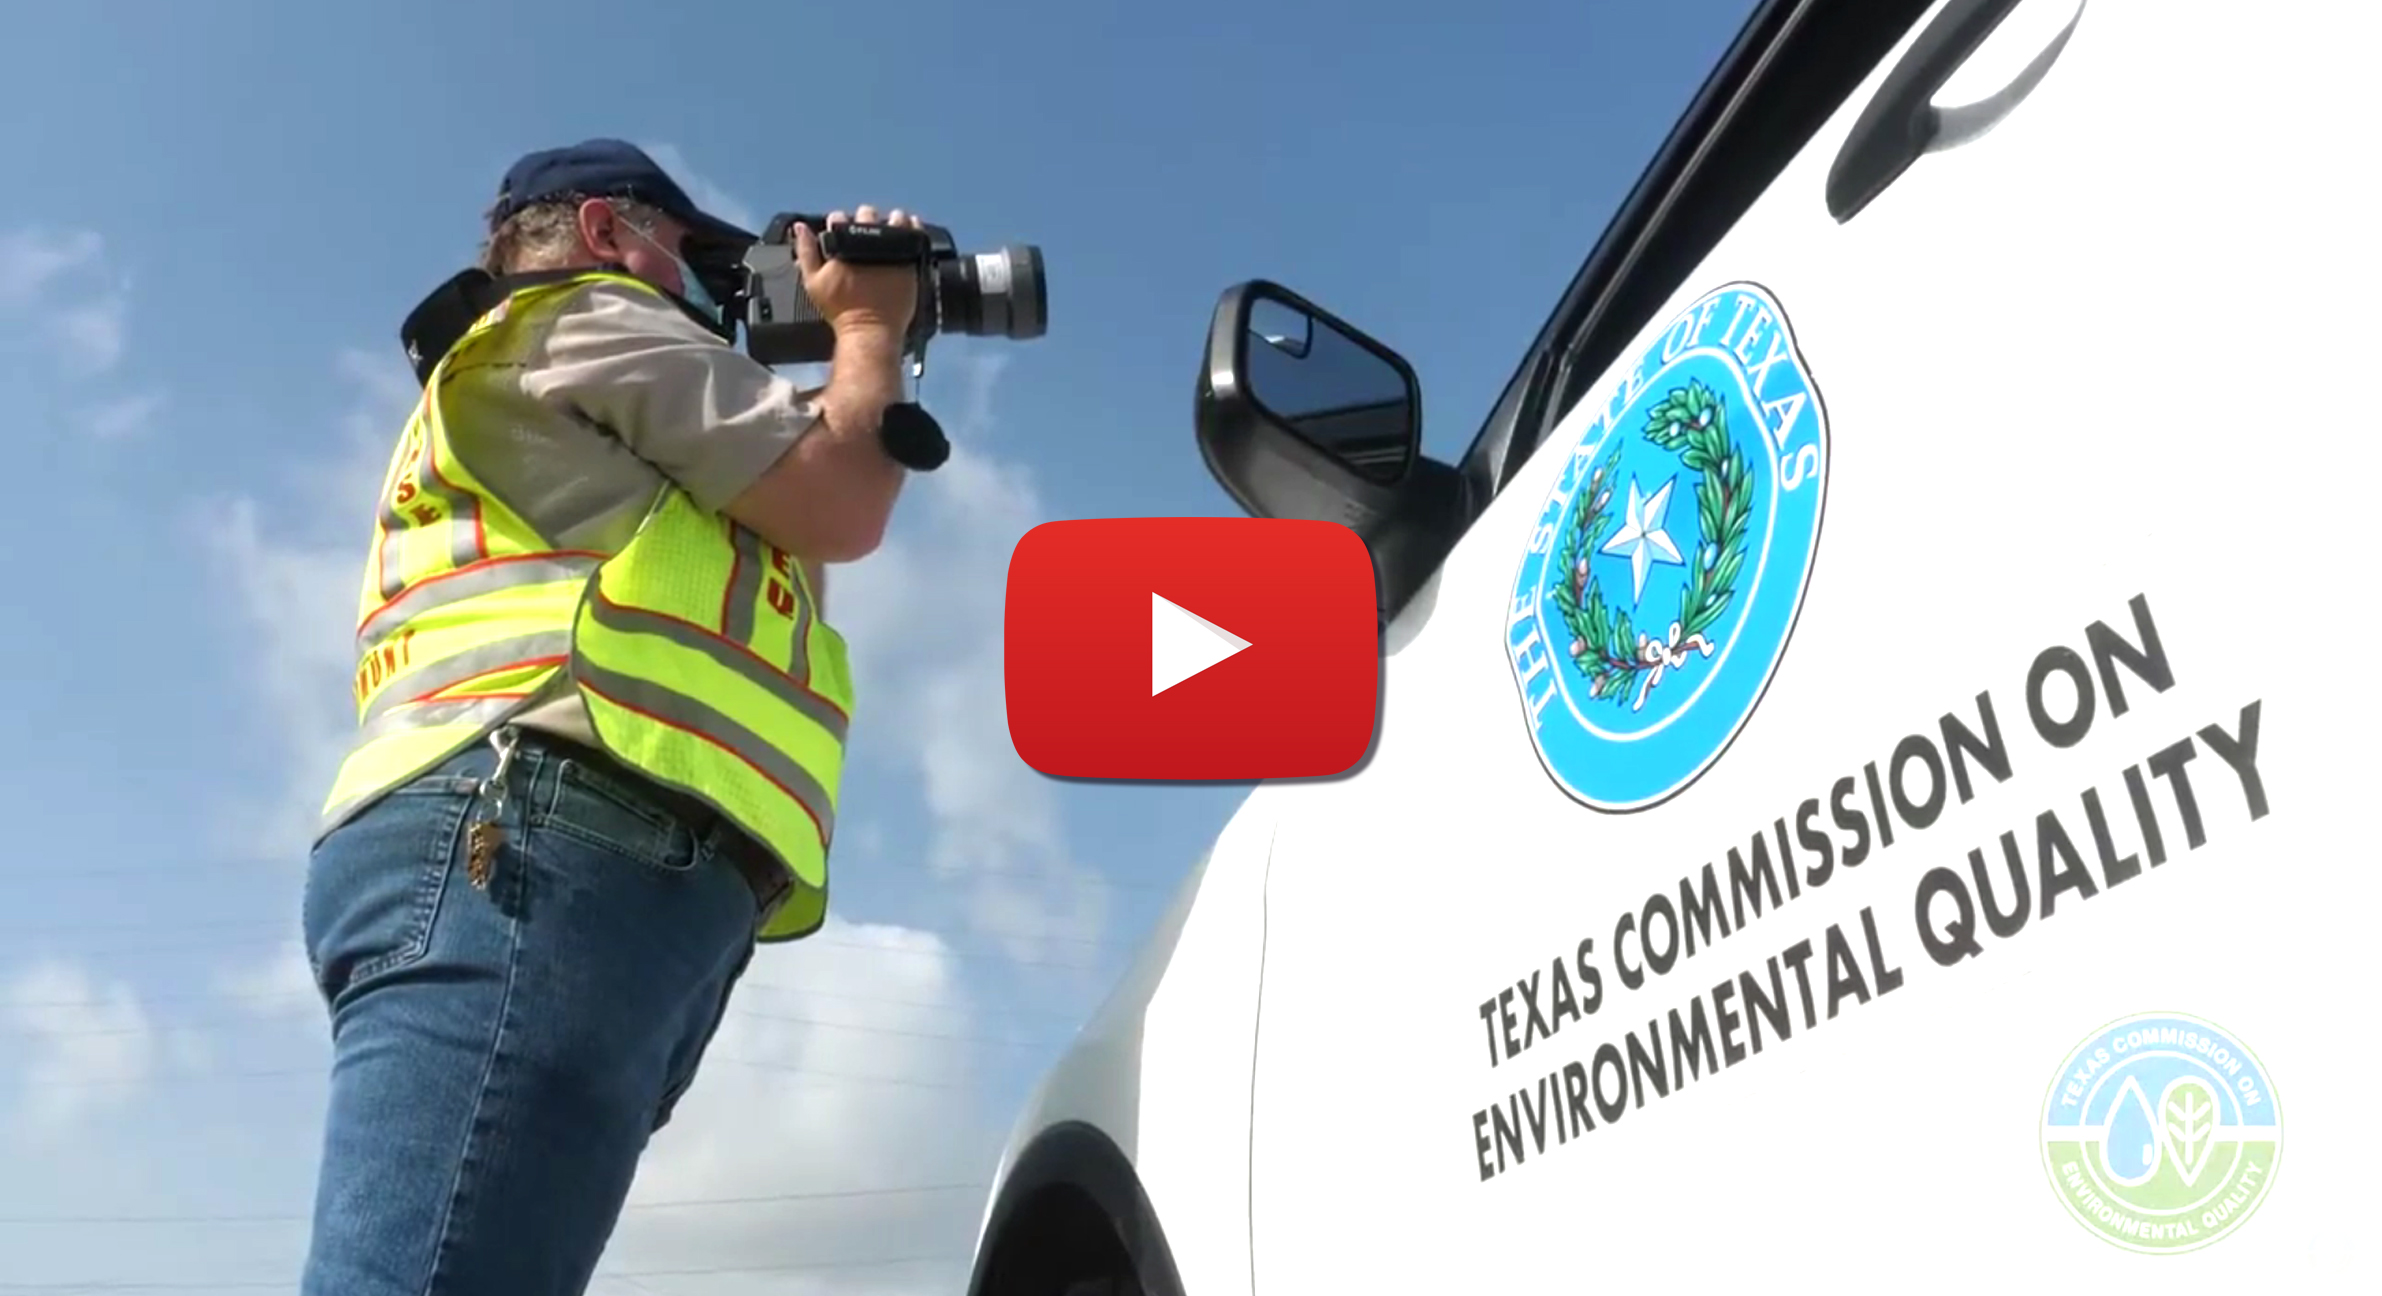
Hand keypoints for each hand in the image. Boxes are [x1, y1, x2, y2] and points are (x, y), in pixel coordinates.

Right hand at [793, 205, 924, 338]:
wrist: (870, 329)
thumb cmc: (841, 309)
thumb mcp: (814, 281)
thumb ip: (806, 251)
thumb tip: (800, 227)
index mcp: (843, 241)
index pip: (839, 218)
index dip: (838, 223)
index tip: (841, 232)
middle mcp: (868, 239)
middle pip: (866, 215)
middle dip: (864, 220)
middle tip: (865, 233)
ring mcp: (892, 247)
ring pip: (894, 220)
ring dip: (891, 221)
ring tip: (890, 229)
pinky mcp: (911, 258)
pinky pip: (916, 234)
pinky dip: (913, 228)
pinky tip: (910, 230)